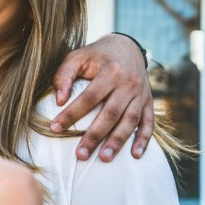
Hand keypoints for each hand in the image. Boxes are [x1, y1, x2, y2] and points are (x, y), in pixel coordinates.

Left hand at [52, 33, 154, 161]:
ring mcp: (141, 93)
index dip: (72, 114)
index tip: (55, 128)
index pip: (89, 97)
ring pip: (130, 120)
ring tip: (104, 158)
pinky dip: (144, 139)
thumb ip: (65, 75)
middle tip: (81, 155)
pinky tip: (135, 155)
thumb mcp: (77, 56)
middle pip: (111, 113)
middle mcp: (128, 83)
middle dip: (95, 136)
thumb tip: (59, 100)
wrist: (127, 46)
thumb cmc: (96, 55)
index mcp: (111, 71)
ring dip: (118, 141)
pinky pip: (149, 122)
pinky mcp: (149, 101)